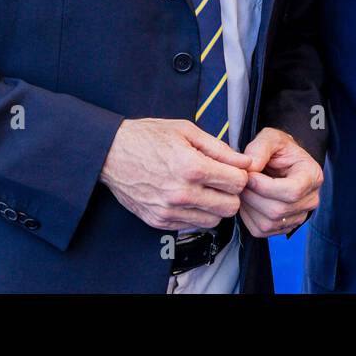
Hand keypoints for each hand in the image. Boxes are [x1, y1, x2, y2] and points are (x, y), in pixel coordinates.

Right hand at [100, 118, 252, 230]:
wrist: (110, 153)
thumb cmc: (147, 137)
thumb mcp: (186, 131)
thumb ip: (219, 148)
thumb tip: (245, 163)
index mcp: (192, 167)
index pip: (237, 183)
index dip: (240, 175)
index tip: (233, 169)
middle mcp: (182, 193)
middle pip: (230, 207)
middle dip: (231, 193)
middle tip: (222, 180)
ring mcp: (169, 210)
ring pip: (214, 221)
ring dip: (215, 206)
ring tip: (204, 189)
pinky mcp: (159, 221)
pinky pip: (192, 225)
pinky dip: (196, 213)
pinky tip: (188, 196)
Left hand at [238, 127, 322, 238]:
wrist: (283, 162)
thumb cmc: (279, 149)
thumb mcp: (271, 138)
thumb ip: (260, 148)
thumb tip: (249, 168)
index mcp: (312, 176)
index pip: (292, 191)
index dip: (266, 187)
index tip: (249, 175)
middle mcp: (310, 200)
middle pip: (278, 210)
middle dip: (252, 196)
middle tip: (241, 182)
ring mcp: (299, 216)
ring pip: (268, 223)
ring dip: (248, 207)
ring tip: (243, 189)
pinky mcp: (284, 227)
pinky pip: (261, 231)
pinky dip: (248, 217)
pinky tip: (248, 200)